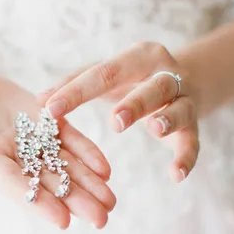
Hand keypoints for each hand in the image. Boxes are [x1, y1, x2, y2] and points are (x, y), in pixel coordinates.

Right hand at [0, 71, 115, 228]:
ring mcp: (30, 141)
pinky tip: (106, 168)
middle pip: (46, 183)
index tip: (61, 220)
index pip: (13, 184)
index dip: (35, 201)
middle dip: (74, 201)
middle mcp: (11, 156)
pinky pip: (68, 141)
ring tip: (111, 204)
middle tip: (102, 221)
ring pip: (63, 167)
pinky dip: (86, 153)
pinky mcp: (43, 124)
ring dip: (88, 185)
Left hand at [40, 43, 199, 181]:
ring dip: (168, 119)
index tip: (51, 109)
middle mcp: (166, 74)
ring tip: (155, 130)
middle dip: (134, 103)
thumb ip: (74, 84)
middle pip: (152, 87)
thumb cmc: (134, 78)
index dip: (77, 91)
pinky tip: (176, 175)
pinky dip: (187, 158)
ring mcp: (184, 99)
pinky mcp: (194, 125)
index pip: (105, 73)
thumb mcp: (107, 75)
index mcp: (139, 58)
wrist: (191, 78)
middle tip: (114, 121)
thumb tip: (38, 100)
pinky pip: (193, 142)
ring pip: (180, 109)